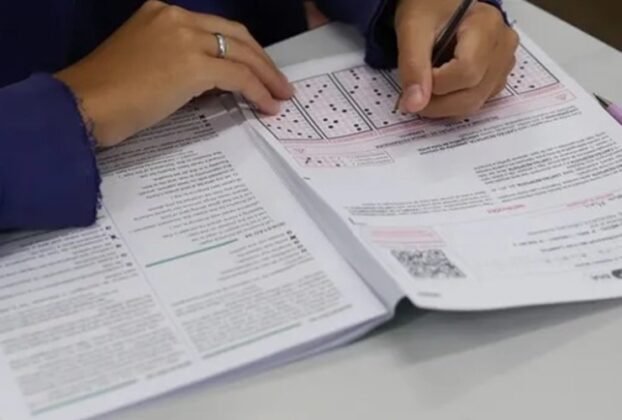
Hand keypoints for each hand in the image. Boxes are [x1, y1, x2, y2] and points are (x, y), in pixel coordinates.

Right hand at [56, 0, 292, 146]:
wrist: (84, 106)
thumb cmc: (107, 95)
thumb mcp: (147, 65)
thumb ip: (180, 63)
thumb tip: (214, 82)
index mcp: (162, 13)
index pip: (216, 28)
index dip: (242, 50)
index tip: (257, 70)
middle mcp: (176, 17)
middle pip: (236, 35)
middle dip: (262, 61)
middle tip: (278, 83)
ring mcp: (185, 38)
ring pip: (242, 54)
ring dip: (267, 76)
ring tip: (280, 96)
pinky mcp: (192, 65)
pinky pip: (238, 77)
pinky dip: (257, 91)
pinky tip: (267, 106)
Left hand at [395, 0, 518, 116]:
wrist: (441, 3)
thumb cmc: (430, 7)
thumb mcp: (412, 28)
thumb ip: (413, 66)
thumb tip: (414, 105)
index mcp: (487, 25)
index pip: (467, 71)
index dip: (436, 85)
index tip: (414, 82)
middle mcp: (502, 45)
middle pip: (473, 92)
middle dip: (437, 103)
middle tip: (411, 98)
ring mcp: (503, 63)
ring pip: (476, 102)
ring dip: (444, 107)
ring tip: (424, 91)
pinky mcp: (497, 76)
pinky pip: (477, 101)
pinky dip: (453, 104)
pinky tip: (438, 91)